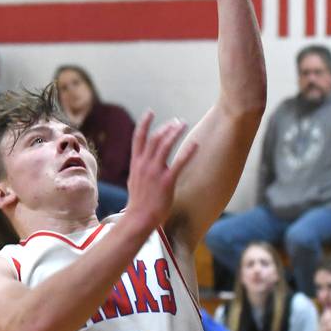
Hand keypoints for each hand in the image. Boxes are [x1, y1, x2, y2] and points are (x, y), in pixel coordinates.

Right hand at [124, 111, 196, 233]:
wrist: (139, 218)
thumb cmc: (139, 202)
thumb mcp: (134, 181)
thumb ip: (139, 169)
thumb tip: (142, 162)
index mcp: (136, 164)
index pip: (138, 138)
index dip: (144, 123)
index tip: (150, 112)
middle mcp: (144, 165)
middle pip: (155, 138)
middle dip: (166, 127)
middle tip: (177, 122)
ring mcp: (155, 172)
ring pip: (165, 145)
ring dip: (175, 133)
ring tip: (183, 125)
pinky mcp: (166, 181)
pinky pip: (179, 162)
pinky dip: (188, 151)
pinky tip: (195, 144)